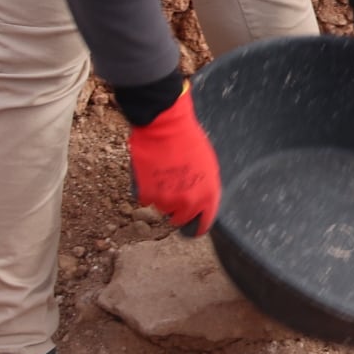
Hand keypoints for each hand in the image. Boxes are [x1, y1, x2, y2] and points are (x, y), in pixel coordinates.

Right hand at [127, 87, 219, 236]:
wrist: (165, 126)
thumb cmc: (189, 142)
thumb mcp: (208, 168)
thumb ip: (204, 190)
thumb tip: (200, 204)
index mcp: (208, 197)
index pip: (201, 226)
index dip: (195, 227)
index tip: (189, 226)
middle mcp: (188, 203)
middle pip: (179, 220)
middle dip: (176, 210)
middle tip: (172, 193)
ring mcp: (166, 200)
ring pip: (161, 208)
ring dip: (160, 196)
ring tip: (162, 174)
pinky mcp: (146, 195)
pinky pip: (144, 199)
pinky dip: (145, 189)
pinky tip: (149, 172)